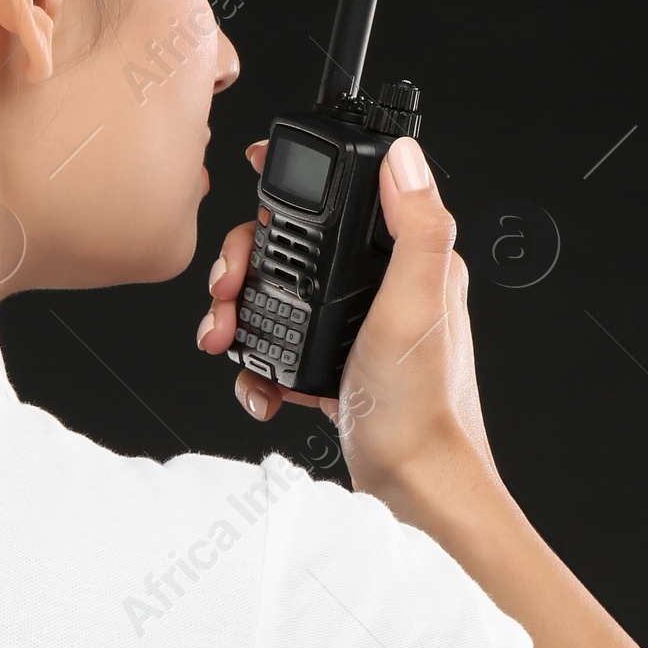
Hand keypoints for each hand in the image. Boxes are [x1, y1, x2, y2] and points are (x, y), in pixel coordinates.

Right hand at [196, 134, 503, 519]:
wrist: (413, 490)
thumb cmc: (420, 409)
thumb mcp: (415, 304)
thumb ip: (416, 226)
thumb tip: (406, 157)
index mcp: (413, 260)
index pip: (349, 197)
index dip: (296, 187)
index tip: (254, 186)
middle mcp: (388, 287)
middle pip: (297, 246)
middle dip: (247, 265)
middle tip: (227, 290)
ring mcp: (359, 328)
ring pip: (282, 296)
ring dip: (242, 315)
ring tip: (227, 339)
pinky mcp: (340, 366)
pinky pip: (284, 346)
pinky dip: (261, 364)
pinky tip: (261, 386)